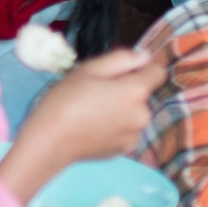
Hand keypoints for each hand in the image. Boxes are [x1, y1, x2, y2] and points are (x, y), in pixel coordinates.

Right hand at [1, 48, 166, 204]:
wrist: (49, 141)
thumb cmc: (65, 100)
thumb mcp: (89, 69)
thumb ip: (122, 58)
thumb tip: (144, 57)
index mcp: (136, 90)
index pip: (158, 72)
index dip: (141, 68)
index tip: (120, 72)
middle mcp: (143, 114)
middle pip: (143, 95)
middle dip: (126, 91)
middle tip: (96, 93)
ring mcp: (135, 135)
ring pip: (134, 114)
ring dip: (121, 110)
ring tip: (93, 112)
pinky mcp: (124, 149)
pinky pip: (126, 131)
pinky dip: (115, 128)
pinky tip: (93, 127)